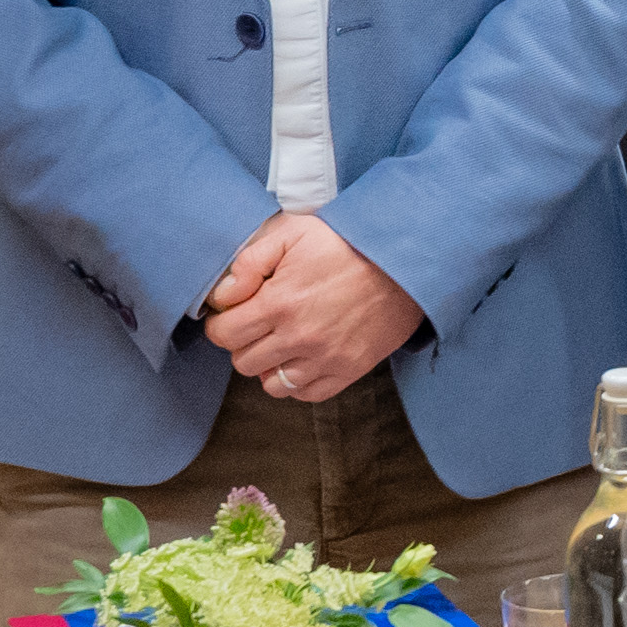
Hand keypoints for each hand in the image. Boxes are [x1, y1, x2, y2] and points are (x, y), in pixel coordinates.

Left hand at [201, 213, 419, 404]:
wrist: (404, 260)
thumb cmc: (346, 243)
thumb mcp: (293, 232)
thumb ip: (249, 261)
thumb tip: (222, 296)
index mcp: (279, 302)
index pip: (223, 335)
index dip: (223, 322)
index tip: (236, 312)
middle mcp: (299, 337)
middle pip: (243, 362)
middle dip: (245, 342)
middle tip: (261, 323)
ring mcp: (325, 358)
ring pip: (271, 384)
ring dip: (270, 365)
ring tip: (282, 343)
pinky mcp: (349, 369)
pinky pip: (306, 393)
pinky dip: (298, 382)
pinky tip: (304, 358)